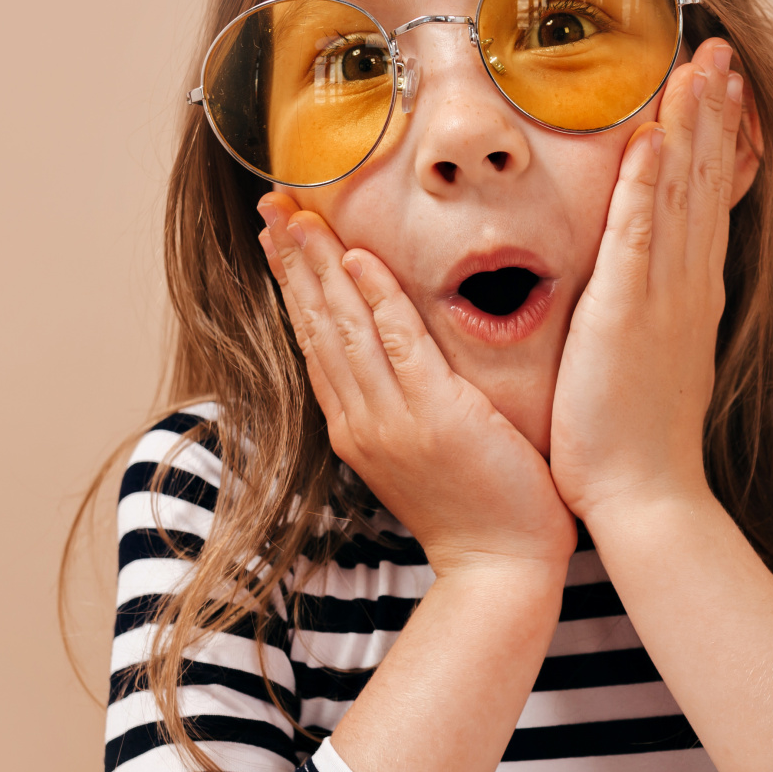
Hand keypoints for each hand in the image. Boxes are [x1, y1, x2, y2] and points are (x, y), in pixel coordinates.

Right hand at [257, 196, 578, 581]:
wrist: (501, 567)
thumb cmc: (478, 509)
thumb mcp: (425, 452)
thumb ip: (405, 406)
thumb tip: (399, 363)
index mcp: (356, 426)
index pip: (315, 340)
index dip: (294, 284)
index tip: (278, 235)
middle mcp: (361, 419)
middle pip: (316, 324)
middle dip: (293, 260)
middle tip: (271, 204)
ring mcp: (393, 419)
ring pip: (346, 327)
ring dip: (321, 266)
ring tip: (298, 215)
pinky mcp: (435, 417)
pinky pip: (401, 345)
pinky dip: (378, 301)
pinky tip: (360, 261)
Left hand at [548, 37, 751, 524]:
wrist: (647, 498)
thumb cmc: (636, 441)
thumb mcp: (650, 362)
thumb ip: (649, 316)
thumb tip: (645, 294)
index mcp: (689, 294)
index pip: (704, 198)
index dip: (712, 138)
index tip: (716, 84)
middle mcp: (687, 284)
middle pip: (704, 179)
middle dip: (712, 110)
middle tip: (718, 48)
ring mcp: (664, 296)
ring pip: (681, 193)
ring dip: (689, 125)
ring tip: (697, 64)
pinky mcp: (629, 313)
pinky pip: (639, 236)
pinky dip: (648, 185)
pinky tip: (650, 137)